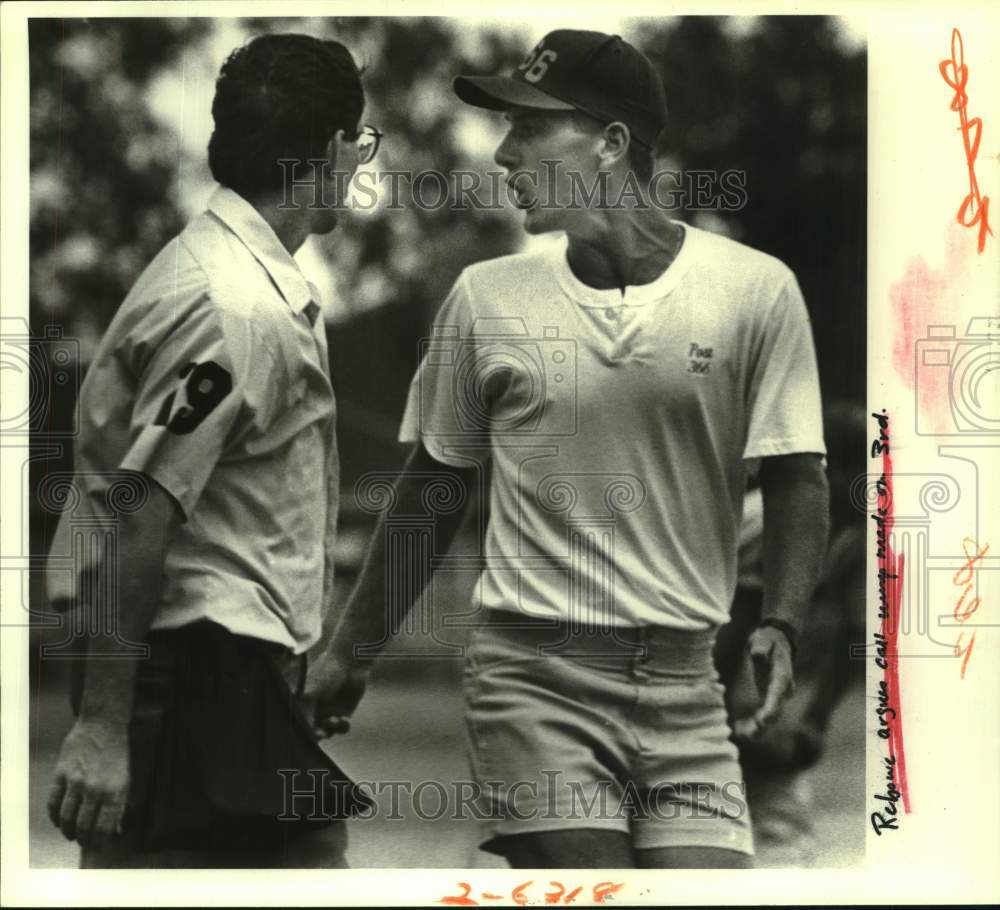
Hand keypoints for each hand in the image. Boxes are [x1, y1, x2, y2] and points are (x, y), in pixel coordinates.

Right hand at [47, 717, 129, 849]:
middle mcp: (95, 788)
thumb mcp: (126, 779)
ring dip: (67, 831)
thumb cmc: (117, 755)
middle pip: (83, 826)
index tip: (98, 847)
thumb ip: (120, 805)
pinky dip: (54, 816)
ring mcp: (76, 781)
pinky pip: (53, 803)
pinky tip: (59, 820)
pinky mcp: (60, 774)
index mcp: (116, 790)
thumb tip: (116, 832)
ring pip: (66, 818)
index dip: (100, 842)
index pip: (105, 827)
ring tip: (71, 834)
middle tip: (83, 843)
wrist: (103, 725)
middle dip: (83, 839)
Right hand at [302, 649, 369, 738]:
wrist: (350, 662)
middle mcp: (315, 710)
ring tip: (333, 720)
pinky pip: (342, 727)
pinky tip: (344, 720)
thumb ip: (304, 713)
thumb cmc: (326, 673)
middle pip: (313, 731)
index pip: (300, 723)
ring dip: (330, 729)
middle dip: (316, 735)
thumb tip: (302, 731)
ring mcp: (330, 712)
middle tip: (320, 733)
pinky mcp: (345, 712)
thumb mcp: (310, 694)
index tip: (308, 733)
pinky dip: (343, 727)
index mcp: (303, 704)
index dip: (303, 731)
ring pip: (328, 731)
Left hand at [731, 625, 794, 739]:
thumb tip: (757, 655)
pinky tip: (740, 731)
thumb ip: (761, 648)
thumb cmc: (768, 640)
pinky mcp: (769, 697)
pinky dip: (754, 724)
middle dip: (762, 725)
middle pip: (775, 711)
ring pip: (769, 717)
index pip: (777, 694)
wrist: (778, 641)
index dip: (771, 708)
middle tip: (747, 735)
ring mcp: (776, 695)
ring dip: (757, 728)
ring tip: (741, 737)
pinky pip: (763, 714)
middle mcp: (782, 689)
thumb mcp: (764, 640)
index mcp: (781, 676)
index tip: (763, 721)